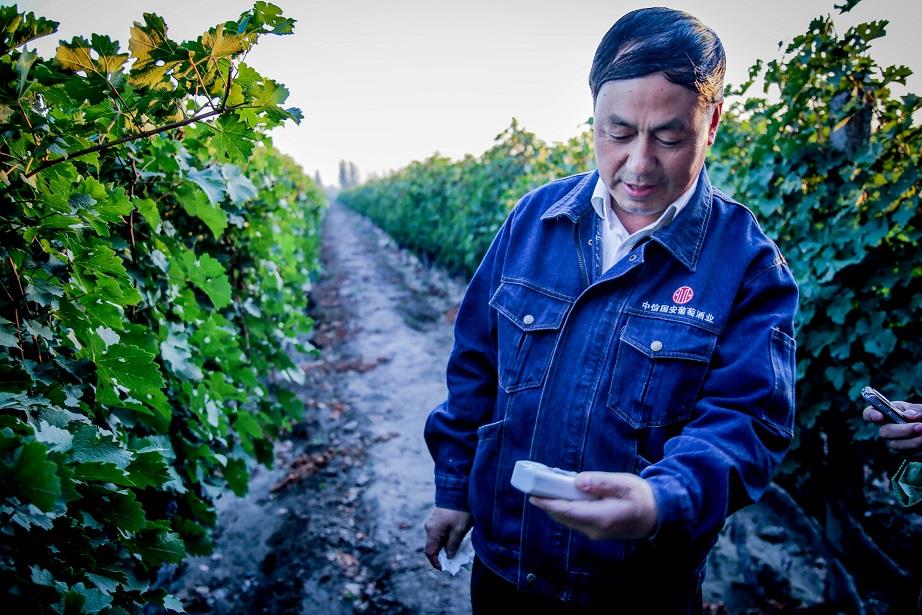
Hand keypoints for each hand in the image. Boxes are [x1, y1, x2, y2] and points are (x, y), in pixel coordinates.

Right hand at [424, 507, 472, 569]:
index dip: (435, 563)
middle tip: (453, 562)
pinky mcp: (438, 519)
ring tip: (456, 552)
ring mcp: (433, 522)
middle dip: (441, 556)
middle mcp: (430, 527)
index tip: (445, 569)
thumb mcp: (459, 531)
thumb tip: (448, 556)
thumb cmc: (460, 512)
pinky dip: (446, 540)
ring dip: (444, 548)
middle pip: (432, 547)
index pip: (429, 552)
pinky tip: (455, 541)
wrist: (459, 491)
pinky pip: (439, 534)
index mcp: (432, 531)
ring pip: (436, 540)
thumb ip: (452, 545)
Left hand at [529, 472, 657, 540]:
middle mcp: (594, 529)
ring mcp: (595, 531)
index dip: (548, 504)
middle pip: (563, 516)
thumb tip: (578, 481)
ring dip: (555, 505)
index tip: (533, 496)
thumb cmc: (642, 498)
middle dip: (547, 503)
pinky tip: (561, 495)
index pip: (567, 511)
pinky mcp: (596, 529)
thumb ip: (601, 482)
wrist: (657, 516)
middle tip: (534, 486)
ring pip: (567, 519)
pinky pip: (574, 519)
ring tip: (544, 488)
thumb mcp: (624, 484)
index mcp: (601, 517)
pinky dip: (565, 508)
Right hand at [863, 400, 921, 457]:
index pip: (870, 413)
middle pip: (884, 432)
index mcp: (890, 412)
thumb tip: (908, 415)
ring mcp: (896, 442)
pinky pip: (910, 455)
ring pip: (896, 446)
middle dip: (903, 430)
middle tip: (921, 427)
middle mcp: (889, 428)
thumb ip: (917, 410)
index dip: (870, 415)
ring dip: (915, 441)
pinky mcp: (906, 454)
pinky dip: (920, 450)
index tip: (879, 417)